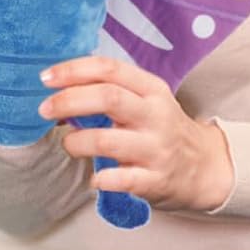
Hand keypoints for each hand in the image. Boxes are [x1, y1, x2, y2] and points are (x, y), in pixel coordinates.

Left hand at [38, 55, 234, 212]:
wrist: (204, 167)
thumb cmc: (163, 130)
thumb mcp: (148, 101)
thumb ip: (113, 91)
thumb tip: (61, 88)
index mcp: (152, 90)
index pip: (110, 70)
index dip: (74, 71)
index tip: (46, 78)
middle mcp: (156, 115)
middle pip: (108, 98)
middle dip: (69, 101)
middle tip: (45, 110)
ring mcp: (157, 149)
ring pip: (107, 140)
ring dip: (77, 142)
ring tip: (69, 144)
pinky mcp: (155, 180)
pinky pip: (123, 179)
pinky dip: (102, 179)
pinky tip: (95, 179)